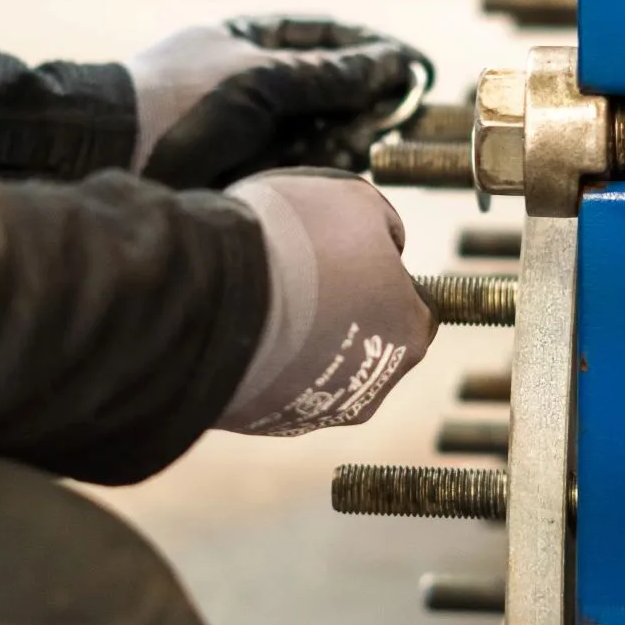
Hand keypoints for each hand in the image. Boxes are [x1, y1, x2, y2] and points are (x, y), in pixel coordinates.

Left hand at [127, 17, 430, 188]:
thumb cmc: (180, 103)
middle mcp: (245, 84)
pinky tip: (340, 169)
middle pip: (321, 89)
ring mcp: (241, 132)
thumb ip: (328, 75)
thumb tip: (392, 63)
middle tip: (399, 114)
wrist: (111, 156)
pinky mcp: (238, 174)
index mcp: (243, 44)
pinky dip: (319, 166)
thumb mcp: (262, 81)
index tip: (413, 65)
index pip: (319, 36)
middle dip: (361, 100)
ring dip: (344, 136)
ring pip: (311, 131)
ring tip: (369, 143)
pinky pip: (293, 166)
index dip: (368, 48)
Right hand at [215, 170, 436, 435]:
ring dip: (301, 339)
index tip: (346, 254)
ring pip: (318, 368)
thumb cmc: (293, 242)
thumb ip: (384, 226)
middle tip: (302, 275)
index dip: (380, 274)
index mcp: (410, 332)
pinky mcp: (268, 423)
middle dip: (340, 311)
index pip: (412, 304)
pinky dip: (265, 361)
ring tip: (265, 298)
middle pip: (366, 342)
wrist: (212, 296)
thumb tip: (387, 243)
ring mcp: (319, 412)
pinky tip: (244, 328)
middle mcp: (373, 385)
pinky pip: (274, 388)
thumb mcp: (356, 201)